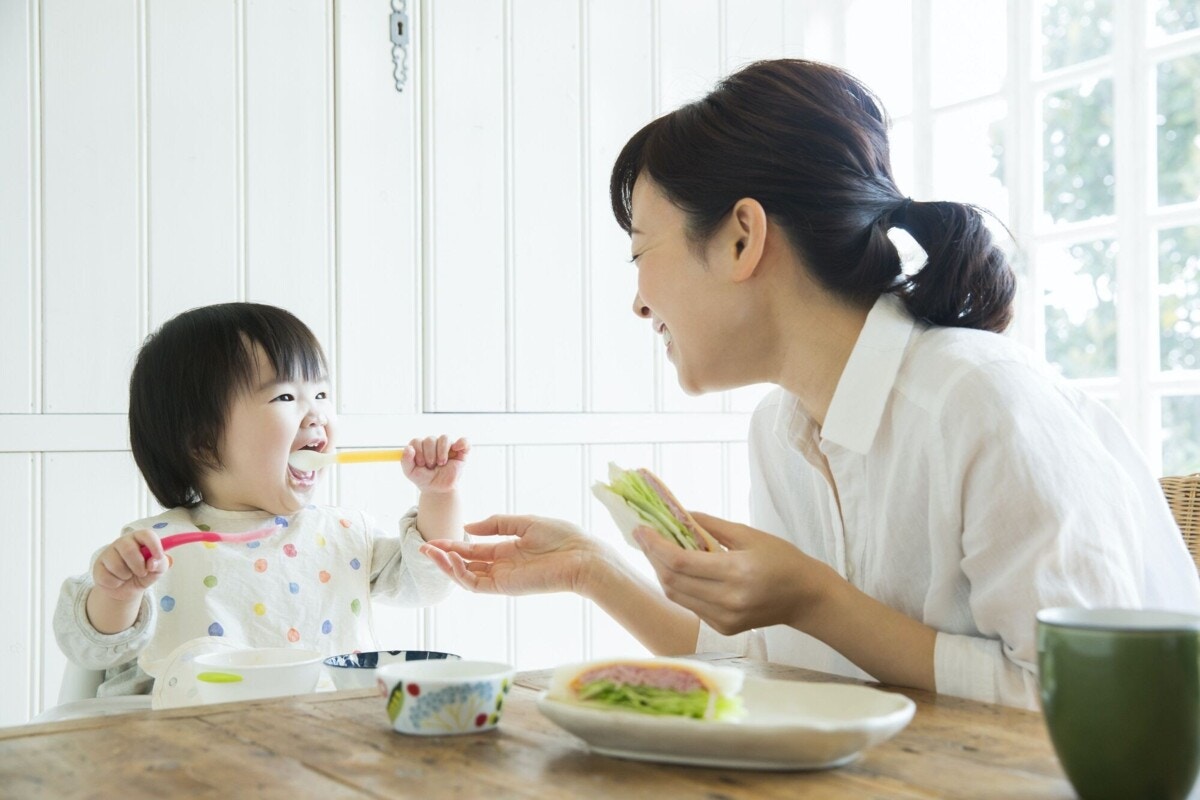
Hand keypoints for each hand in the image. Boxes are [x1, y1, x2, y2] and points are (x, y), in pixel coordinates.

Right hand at [91, 528, 167, 603]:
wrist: (126, 589)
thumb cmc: (144, 573)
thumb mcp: (157, 570)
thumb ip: (161, 564)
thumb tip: (152, 562)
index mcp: (139, 539)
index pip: (146, 534)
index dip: (153, 544)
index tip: (158, 556)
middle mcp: (122, 542)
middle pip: (129, 549)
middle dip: (138, 565)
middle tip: (142, 572)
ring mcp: (108, 553)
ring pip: (116, 565)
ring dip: (126, 576)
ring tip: (128, 576)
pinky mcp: (98, 566)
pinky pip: (106, 577)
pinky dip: (116, 583)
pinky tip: (117, 580)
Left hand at [402, 435, 468, 493]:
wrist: (438, 490)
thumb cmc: (424, 479)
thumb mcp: (410, 472)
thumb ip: (405, 460)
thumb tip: (409, 448)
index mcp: (420, 446)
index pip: (417, 441)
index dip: (418, 452)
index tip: (421, 464)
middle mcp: (434, 444)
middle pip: (430, 439)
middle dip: (429, 455)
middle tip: (431, 466)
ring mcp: (448, 447)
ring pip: (445, 438)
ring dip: (442, 452)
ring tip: (441, 463)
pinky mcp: (460, 452)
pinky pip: (464, 441)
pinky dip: (461, 443)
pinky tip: (455, 450)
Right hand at [420, 514, 609, 596]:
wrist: (582, 557)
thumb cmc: (563, 538)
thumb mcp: (525, 522)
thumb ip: (497, 524)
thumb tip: (469, 527)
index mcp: (508, 550)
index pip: (474, 550)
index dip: (454, 545)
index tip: (435, 539)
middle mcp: (502, 566)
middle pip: (465, 564)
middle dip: (443, 556)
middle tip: (423, 547)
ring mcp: (502, 578)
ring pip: (466, 576)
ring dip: (446, 565)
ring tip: (429, 552)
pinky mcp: (505, 587)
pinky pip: (475, 583)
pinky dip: (459, 573)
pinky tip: (449, 560)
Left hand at [633, 510, 837, 635]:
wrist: (806, 598)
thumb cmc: (783, 560)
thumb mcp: (749, 534)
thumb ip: (711, 525)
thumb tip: (679, 514)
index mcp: (736, 573)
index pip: (681, 562)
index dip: (655, 545)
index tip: (640, 528)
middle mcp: (728, 601)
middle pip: (673, 581)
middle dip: (652, 557)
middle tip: (643, 537)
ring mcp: (725, 619)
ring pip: (676, 596)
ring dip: (661, 572)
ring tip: (655, 551)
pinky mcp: (724, 628)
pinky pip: (690, 606)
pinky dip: (678, 586)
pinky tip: (677, 570)